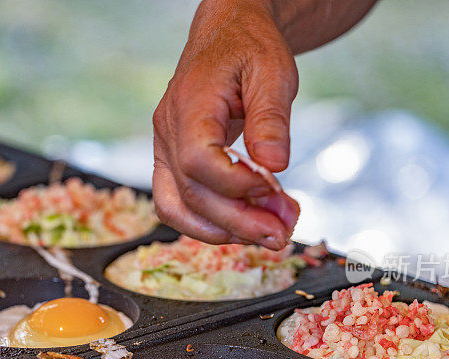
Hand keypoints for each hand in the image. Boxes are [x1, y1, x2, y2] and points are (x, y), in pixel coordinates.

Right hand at [152, 0, 299, 249]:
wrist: (226, 36)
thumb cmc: (249, 48)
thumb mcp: (273, 71)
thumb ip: (271, 118)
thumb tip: (274, 164)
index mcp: (189, 103)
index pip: (198, 159)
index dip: (236, 184)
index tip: (275, 187)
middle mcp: (168, 131)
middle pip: (192, 194)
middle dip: (240, 222)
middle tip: (283, 233)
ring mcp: (164, 150)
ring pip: (178, 209)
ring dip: (224, 231)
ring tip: (270, 233)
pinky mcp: (173, 163)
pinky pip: (179, 205)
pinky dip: (211, 224)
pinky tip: (246, 224)